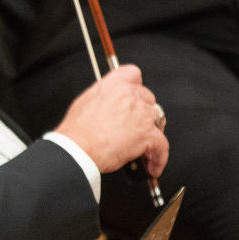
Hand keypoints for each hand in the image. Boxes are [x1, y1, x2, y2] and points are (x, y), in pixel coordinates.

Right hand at [53, 64, 168, 175]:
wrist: (77, 148)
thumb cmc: (76, 132)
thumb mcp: (83, 102)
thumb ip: (101, 97)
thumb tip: (107, 103)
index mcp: (113, 85)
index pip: (133, 73)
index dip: (134, 85)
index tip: (133, 95)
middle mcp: (130, 96)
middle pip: (148, 99)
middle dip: (143, 112)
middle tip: (135, 126)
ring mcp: (142, 114)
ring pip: (158, 120)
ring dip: (152, 133)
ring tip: (144, 148)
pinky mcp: (148, 134)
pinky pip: (162, 146)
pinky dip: (158, 158)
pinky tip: (152, 165)